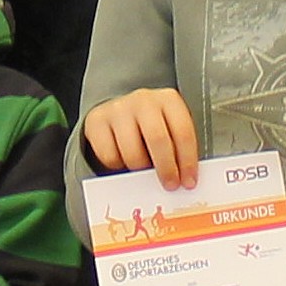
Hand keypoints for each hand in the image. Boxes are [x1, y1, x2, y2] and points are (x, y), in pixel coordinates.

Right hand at [81, 87, 199, 187]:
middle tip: (170, 186)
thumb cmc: (152, 126)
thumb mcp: (170, 129)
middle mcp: (143, 100)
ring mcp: (118, 109)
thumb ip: (178, 149)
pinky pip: (109, 156)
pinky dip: (118, 166)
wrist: (119, 111)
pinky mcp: (96, 121)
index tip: (189, 182)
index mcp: (168, 100)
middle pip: (158, 139)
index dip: (188, 161)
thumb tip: (185, 179)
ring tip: (144, 173)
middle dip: (166, 168)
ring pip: (132, 152)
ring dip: (140, 170)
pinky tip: (124, 162)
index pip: (183, 131)